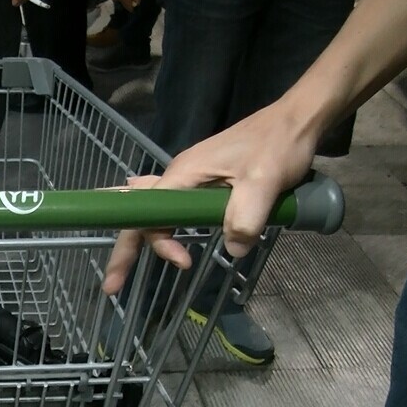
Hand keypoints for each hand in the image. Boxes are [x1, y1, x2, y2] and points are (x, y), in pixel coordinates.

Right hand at [102, 98, 319, 294]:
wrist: (296, 120)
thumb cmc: (278, 145)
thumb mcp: (265, 182)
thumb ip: (245, 217)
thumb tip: (233, 249)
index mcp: (183, 174)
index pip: (152, 215)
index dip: (158, 244)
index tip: (185, 263)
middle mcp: (179, 175)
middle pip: (141, 215)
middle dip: (124, 250)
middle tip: (110, 286)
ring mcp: (191, 177)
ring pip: (153, 210)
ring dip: (140, 236)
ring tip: (124, 264)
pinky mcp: (205, 180)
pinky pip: (171, 204)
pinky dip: (160, 221)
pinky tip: (157, 227)